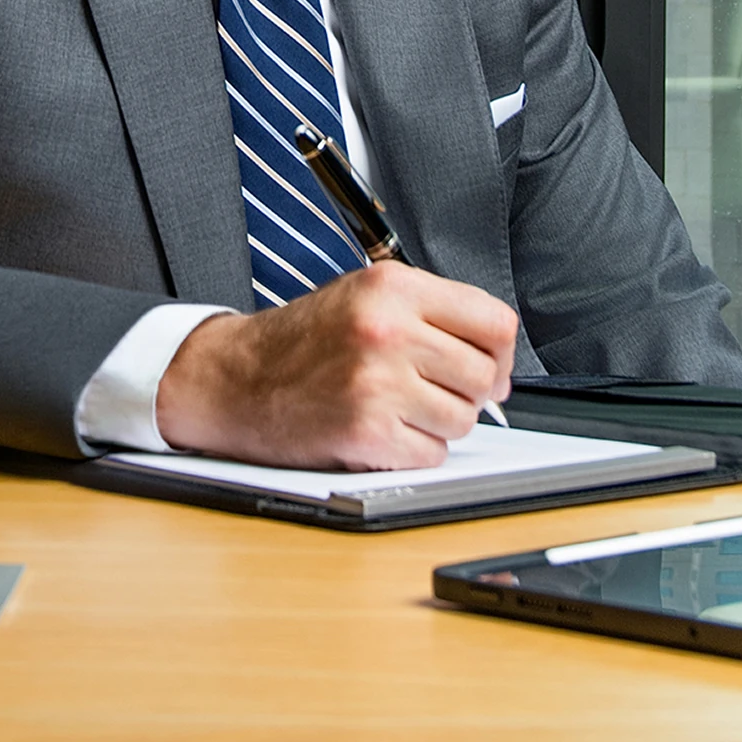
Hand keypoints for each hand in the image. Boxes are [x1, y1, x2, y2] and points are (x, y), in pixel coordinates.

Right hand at [153, 263, 518, 469]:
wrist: (240, 379)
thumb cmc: (305, 340)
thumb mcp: (366, 295)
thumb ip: (433, 313)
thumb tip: (499, 355)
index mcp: (394, 287)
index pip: (494, 321)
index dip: (501, 352)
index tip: (492, 365)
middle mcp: (388, 330)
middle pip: (484, 375)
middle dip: (470, 391)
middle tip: (437, 390)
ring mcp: (378, 383)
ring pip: (463, 419)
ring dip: (439, 422)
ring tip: (399, 405)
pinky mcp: (368, 432)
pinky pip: (432, 454)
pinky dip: (415, 450)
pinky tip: (382, 429)